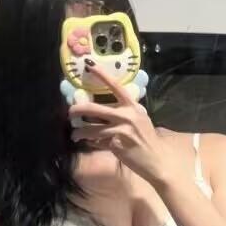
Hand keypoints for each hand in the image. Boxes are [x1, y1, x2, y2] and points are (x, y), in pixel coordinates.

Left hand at [68, 64, 175, 185]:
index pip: (115, 86)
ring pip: (92, 129)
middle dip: (77, 110)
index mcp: (132, 106)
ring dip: (80, 133)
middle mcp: (126, 115)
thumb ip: (125, 112)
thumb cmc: (147, 139)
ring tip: (75, 135)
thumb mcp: (140, 120)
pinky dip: (93, 143)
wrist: (155, 159)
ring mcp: (120, 130)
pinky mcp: (115, 144)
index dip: (102, 75)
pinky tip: (90, 144)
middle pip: (94, 109)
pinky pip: (98, 142)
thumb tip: (104, 110)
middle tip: (70, 113)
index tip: (89, 65)